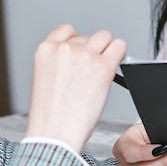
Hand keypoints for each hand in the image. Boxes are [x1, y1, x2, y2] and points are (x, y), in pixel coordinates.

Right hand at [25, 24, 125, 151]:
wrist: (54, 134)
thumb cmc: (50, 116)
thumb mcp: (45, 80)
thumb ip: (60, 63)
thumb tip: (81, 60)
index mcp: (45, 50)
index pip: (66, 31)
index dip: (78, 42)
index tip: (83, 52)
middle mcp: (65, 48)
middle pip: (89, 35)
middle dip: (93, 49)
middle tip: (94, 68)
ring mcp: (85, 55)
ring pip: (105, 37)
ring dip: (108, 50)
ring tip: (105, 68)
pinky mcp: (103, 66)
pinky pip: (120, 47)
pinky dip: (121, 54)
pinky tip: (118, 64)